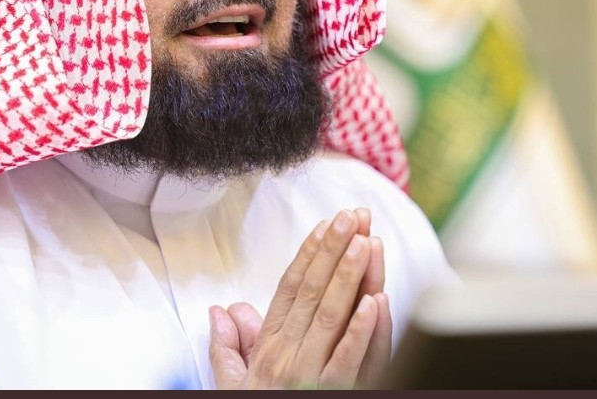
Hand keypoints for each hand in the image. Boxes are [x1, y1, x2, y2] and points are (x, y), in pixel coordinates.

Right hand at [208, 208, 392, 389]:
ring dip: (351, 277)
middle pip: (314, 293)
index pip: (290, 289)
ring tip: (366, 241)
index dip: (309, 254)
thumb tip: (221, 311)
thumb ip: (228, 348)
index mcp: (268, 348)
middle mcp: (288, 356)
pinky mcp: (334, 394)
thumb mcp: (232, 385)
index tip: (326, 224)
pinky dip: (364, 331)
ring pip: (334, 317)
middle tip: (353, 216)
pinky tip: (375, 302)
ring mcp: (311, 375)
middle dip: (335, 250)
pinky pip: (352, 361)